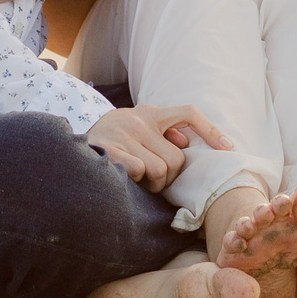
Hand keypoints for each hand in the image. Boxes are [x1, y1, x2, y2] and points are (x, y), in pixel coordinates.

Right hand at [83, 104, 232, 192]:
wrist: (68, 150)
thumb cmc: (112, 144)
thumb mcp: (137, 132)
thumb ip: (161, 135)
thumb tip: (186, 143)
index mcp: (149, 113)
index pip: (188, 113)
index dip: (210, 130)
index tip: (228, 149)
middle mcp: (138, 119)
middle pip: (176, 159)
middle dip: (168, 177)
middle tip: (151, 180)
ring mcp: (123, 133)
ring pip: (160, 170)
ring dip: (152, 184)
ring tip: (136, 180)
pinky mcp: (110, 149)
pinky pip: (139, 172)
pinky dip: (135, 181)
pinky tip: (122, 178)